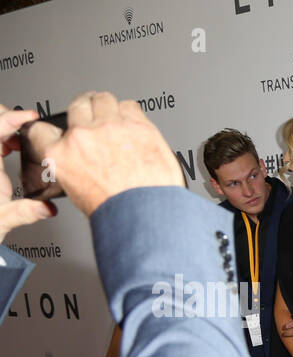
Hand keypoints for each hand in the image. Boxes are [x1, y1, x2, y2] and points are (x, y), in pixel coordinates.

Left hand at [0, 105, 55, 241]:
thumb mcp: (2, 221)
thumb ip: (25, 212)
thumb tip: (47, 207)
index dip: (13, 119)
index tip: (30, 117)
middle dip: (6, 118)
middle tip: (26, 126)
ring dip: (5, 129)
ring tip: (20, 141)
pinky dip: (2, 138)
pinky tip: (10, 148)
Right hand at [22, 92, 182, 217]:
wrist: (145, 214)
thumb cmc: (117, 211)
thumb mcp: (78, 191)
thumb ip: (74, 167)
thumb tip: (82, 161)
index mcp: (60, 154)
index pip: (41, 129)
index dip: (52, 128)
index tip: (61, 129)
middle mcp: (83, 136)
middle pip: (78, 105)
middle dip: (86, 110)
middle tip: (96, 118)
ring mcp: (111, 128)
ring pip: (104, 100)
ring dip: (109, 108)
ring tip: (117, 120)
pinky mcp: (138, 126)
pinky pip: (131, 107)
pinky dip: (132, 115)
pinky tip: (136, 128)